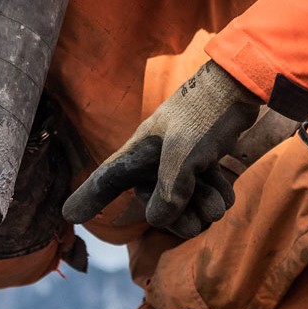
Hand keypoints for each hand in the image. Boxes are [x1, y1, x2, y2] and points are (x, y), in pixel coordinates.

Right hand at [61, 61, 263, 238]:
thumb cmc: (203, 114)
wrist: (239, 88)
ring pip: (186, 204)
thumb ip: (169, 191)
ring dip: (204, 208)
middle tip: (199, 219)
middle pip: (156, 207)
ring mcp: (181, 162)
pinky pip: (205, 194)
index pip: (107, 179)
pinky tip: (226, 191)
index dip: (88, 197)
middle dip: (179, 218)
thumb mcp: (182, 153)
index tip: (69, 214)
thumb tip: (158, 218)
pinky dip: (217, 196)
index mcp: (140, 153)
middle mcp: (156, 161)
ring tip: (217, 200)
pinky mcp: (204, 162)